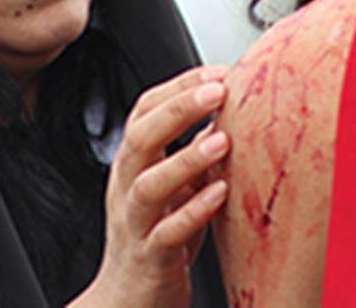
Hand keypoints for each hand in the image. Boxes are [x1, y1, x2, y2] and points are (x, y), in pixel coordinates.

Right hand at [74, 65, 230, 307]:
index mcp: (133, 164)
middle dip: (179, 109)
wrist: (128, 300)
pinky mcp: (150, 257)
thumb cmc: (156, 238)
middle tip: (219, 90)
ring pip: (149, 184)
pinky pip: (167, 233)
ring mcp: (135, 223)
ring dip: (186, 159)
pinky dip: (193, 211)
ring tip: (222, 140)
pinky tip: (219, 193)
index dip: (180, 87)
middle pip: (141, 136)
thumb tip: (227, 113)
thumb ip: (193, 152)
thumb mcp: (174, 187)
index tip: (218, 71)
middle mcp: (127, 187)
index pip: (145, 111)